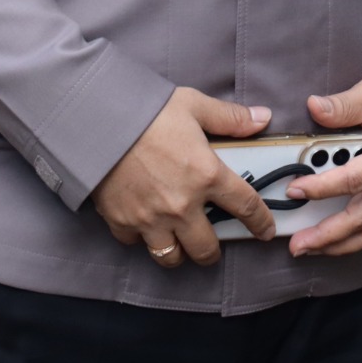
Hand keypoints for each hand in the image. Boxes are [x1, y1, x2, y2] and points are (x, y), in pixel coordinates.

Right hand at [90, 87, 274, 267]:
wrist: (96, 119)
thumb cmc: (147, 110)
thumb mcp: (193, 105)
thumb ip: (229, 118)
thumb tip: (263, 118)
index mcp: (206, 175)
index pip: (246, 207)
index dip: (261, 222)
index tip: (265, 231)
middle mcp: (182, 205)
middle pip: (207, 250)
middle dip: (212, 251)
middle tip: (210, 243)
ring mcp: (151, 219)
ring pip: (172, 257)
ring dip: (179, 252)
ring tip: (178, 242)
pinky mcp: (122, 222)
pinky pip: (136, 243)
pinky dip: (142, 238)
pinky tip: (143, 225)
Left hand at [283, 75, 361, 257]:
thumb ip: (344, 106)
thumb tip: (313, 108)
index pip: (354, 180)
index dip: (321, 188)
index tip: (295, 191)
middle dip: (327, 235)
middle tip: (296, 244)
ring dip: (341, 244)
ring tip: (312, 249)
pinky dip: (360, 239)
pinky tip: (340, 242)